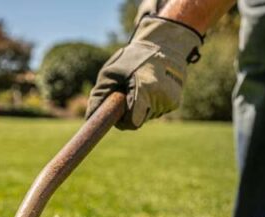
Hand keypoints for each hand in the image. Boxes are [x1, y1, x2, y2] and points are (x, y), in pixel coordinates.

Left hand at [87, 16, 202, 129]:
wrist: (165, 45)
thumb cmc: (134, 57)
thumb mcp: (111, 71)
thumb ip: (100, 94)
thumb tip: (90, 117)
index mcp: (144, 90)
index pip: (132, 123)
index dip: (122, 122)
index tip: (117, 115)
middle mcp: (160, 98)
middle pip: (138, 121)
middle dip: (129, 112)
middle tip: (127, 94)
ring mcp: (169, 101)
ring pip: (148, 116)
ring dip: (141, 107)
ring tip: (140, 86)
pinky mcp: (175, 102)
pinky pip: (157, 111)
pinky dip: (151, 104)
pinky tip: (151, 88)